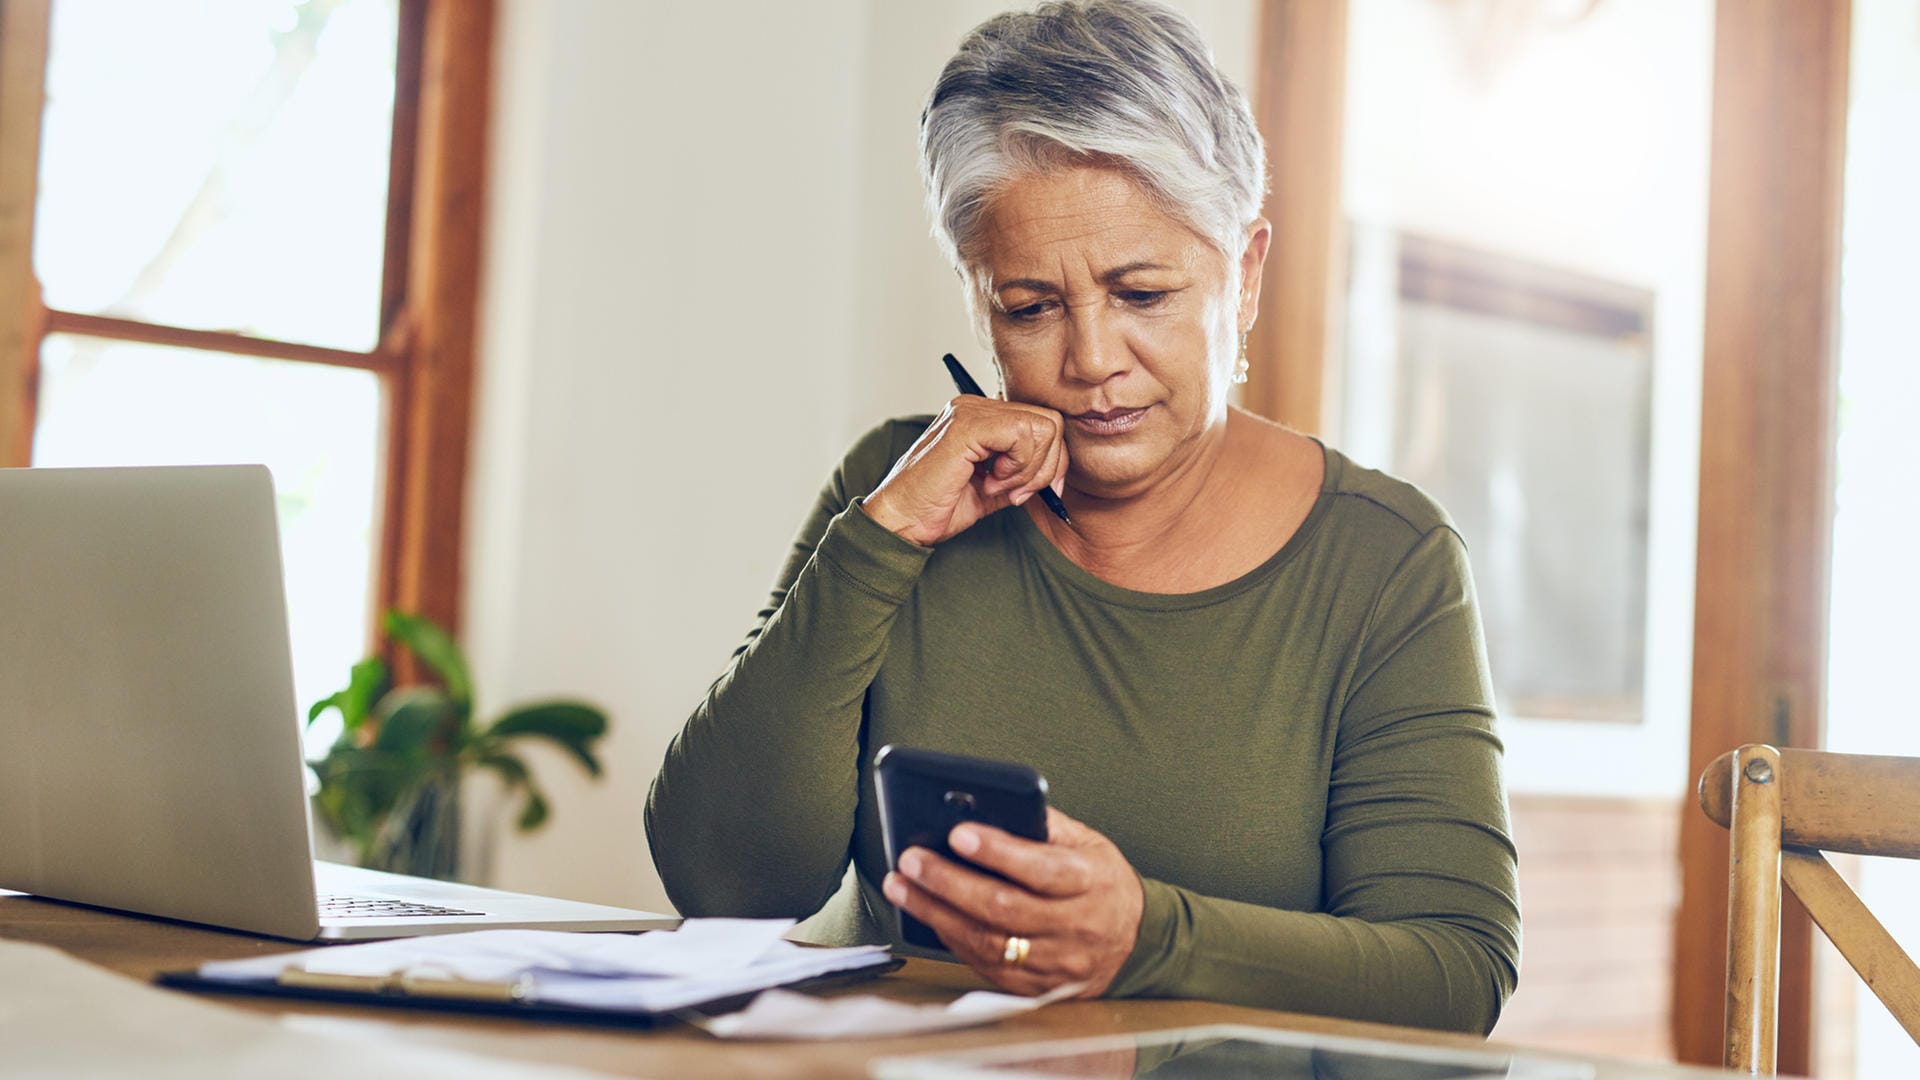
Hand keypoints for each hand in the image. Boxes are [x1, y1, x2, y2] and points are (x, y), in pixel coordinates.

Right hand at [861, 396, 1067, 545]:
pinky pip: (1023, 434)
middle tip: (1014, 493)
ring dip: (1030, 469)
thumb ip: (1022, 472)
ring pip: (1043, 427)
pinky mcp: (967, 425)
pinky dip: (1018, 466)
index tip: (1031, 492)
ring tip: (996, 487)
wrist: (900, 522)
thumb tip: (1058, 471)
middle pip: (1050, 422)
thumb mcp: (994, 488)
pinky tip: (990, 482)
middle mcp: (975, 405)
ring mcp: (970, 411)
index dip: (1051, 461)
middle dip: (1045, 467)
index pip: (1042, 422)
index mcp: (981, 416)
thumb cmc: (938, 508)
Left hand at [881, 807, 1143, 996]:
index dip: (999, 853)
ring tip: (901, 885)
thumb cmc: (1100, 881)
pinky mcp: (1037, 988)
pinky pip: (986, 966)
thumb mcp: (1089, 842)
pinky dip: (951, 939)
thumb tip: (989, 808)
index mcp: (1092, 882)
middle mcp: (1076, 926)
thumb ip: (1045, 825)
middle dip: (950, 882)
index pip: (1042, 869)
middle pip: (1005, 908)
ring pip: (989, 942)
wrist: (1133, 942)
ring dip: (937, 912)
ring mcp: (1057, 963)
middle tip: (911, 859)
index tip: (959, 833)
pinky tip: (927, 914)